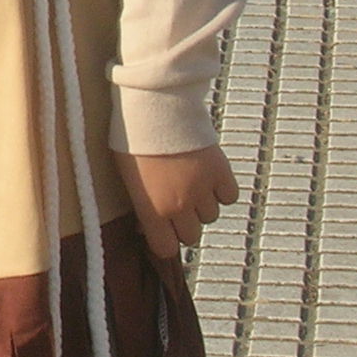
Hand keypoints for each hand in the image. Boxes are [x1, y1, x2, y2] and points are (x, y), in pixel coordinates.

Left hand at [114, 145, 238, 260]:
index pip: (166, 248)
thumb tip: (144, 227)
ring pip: (211, 216)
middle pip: (191, 235)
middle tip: (177, 204)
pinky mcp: (220, 171)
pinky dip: (221, 190)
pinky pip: (229, 196)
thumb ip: (140, 207)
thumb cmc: (132, 140)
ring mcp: (202, 189)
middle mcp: (179, 205)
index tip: (163, 232)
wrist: (154, 108)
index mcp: (152, 209)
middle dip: (184, 223)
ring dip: (202, 205)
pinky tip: (209, 177)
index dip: (165, 241)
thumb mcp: (127, 178)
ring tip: (190, 183)